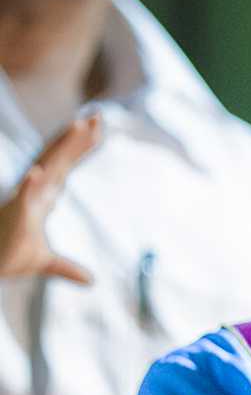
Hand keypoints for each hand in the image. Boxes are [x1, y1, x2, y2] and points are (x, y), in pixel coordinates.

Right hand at [0, 114, 100, 282]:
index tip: (97, 126)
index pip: (65, 166)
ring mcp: (24, 201)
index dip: (80, 146)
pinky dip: (29, 185)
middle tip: (97, 114)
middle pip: (60, 158)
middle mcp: (34, 193)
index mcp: (42, 197)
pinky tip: (35, 173)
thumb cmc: (8, 259)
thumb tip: (90, 281)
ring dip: (62, 148)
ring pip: (46, 168)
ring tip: (79, 125)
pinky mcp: (14, 216)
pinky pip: (22, 198)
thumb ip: (67, 268)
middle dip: (77, 137)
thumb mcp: (44, 263)